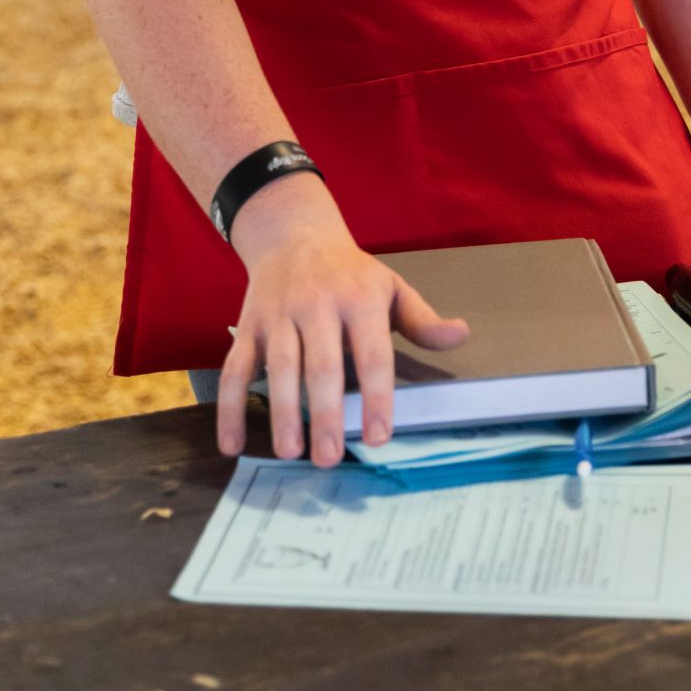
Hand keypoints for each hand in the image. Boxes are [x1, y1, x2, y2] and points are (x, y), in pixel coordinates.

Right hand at [216, 177, 467, 467]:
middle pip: (322, 366)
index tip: (379, 436)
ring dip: (282, 412)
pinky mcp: (248, 326)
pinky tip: (232, 443)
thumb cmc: (350, 272)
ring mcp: (278, 316)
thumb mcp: (390, 286)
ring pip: (279, 368)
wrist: (292, 232)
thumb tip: (460, 336)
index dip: (377, 397)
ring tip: (290, 452)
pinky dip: (229, 408)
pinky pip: (235, 369)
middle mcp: (317, 306)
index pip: (373, 354)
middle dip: (326, 413)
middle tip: (329, 458)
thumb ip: (422, 319)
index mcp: (359, 299)